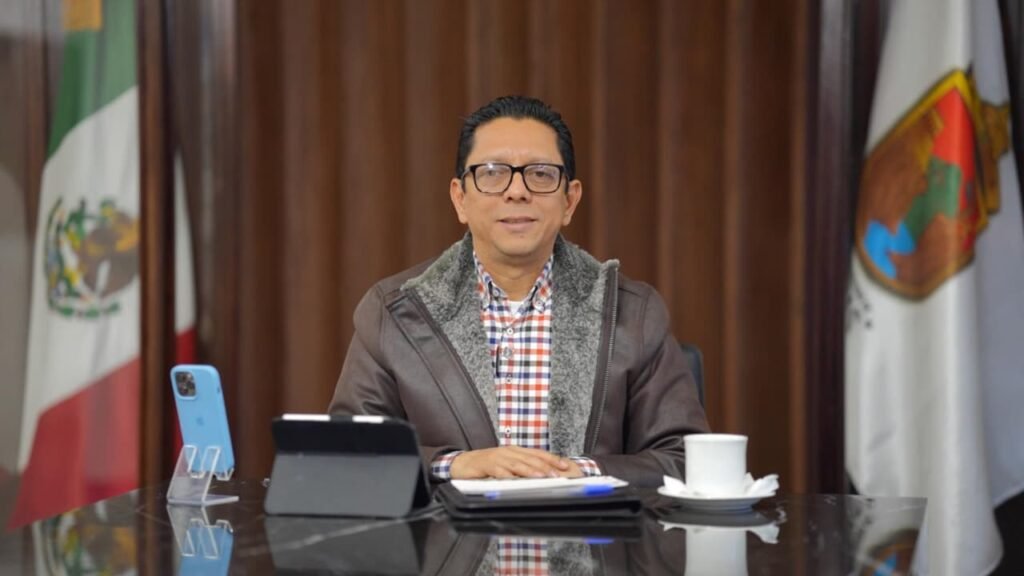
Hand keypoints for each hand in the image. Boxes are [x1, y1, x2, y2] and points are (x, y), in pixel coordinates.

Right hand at [450, 446, 578, 478]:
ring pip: (518, 464)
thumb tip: (540, 478)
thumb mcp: (506, 466)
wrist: (463, 463)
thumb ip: (521, 470)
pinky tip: (517, 482)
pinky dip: (510, 477)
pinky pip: (500, 471)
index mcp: (515, 451)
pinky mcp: (487, 464)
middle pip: (531, 458)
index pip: (537, 453)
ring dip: (532, 471)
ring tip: (543, 477)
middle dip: (546, 466)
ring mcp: (498, 457)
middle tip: (558, 475)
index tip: (565, 466)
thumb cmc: (486, 466)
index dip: (552, 459)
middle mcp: (509, 451)